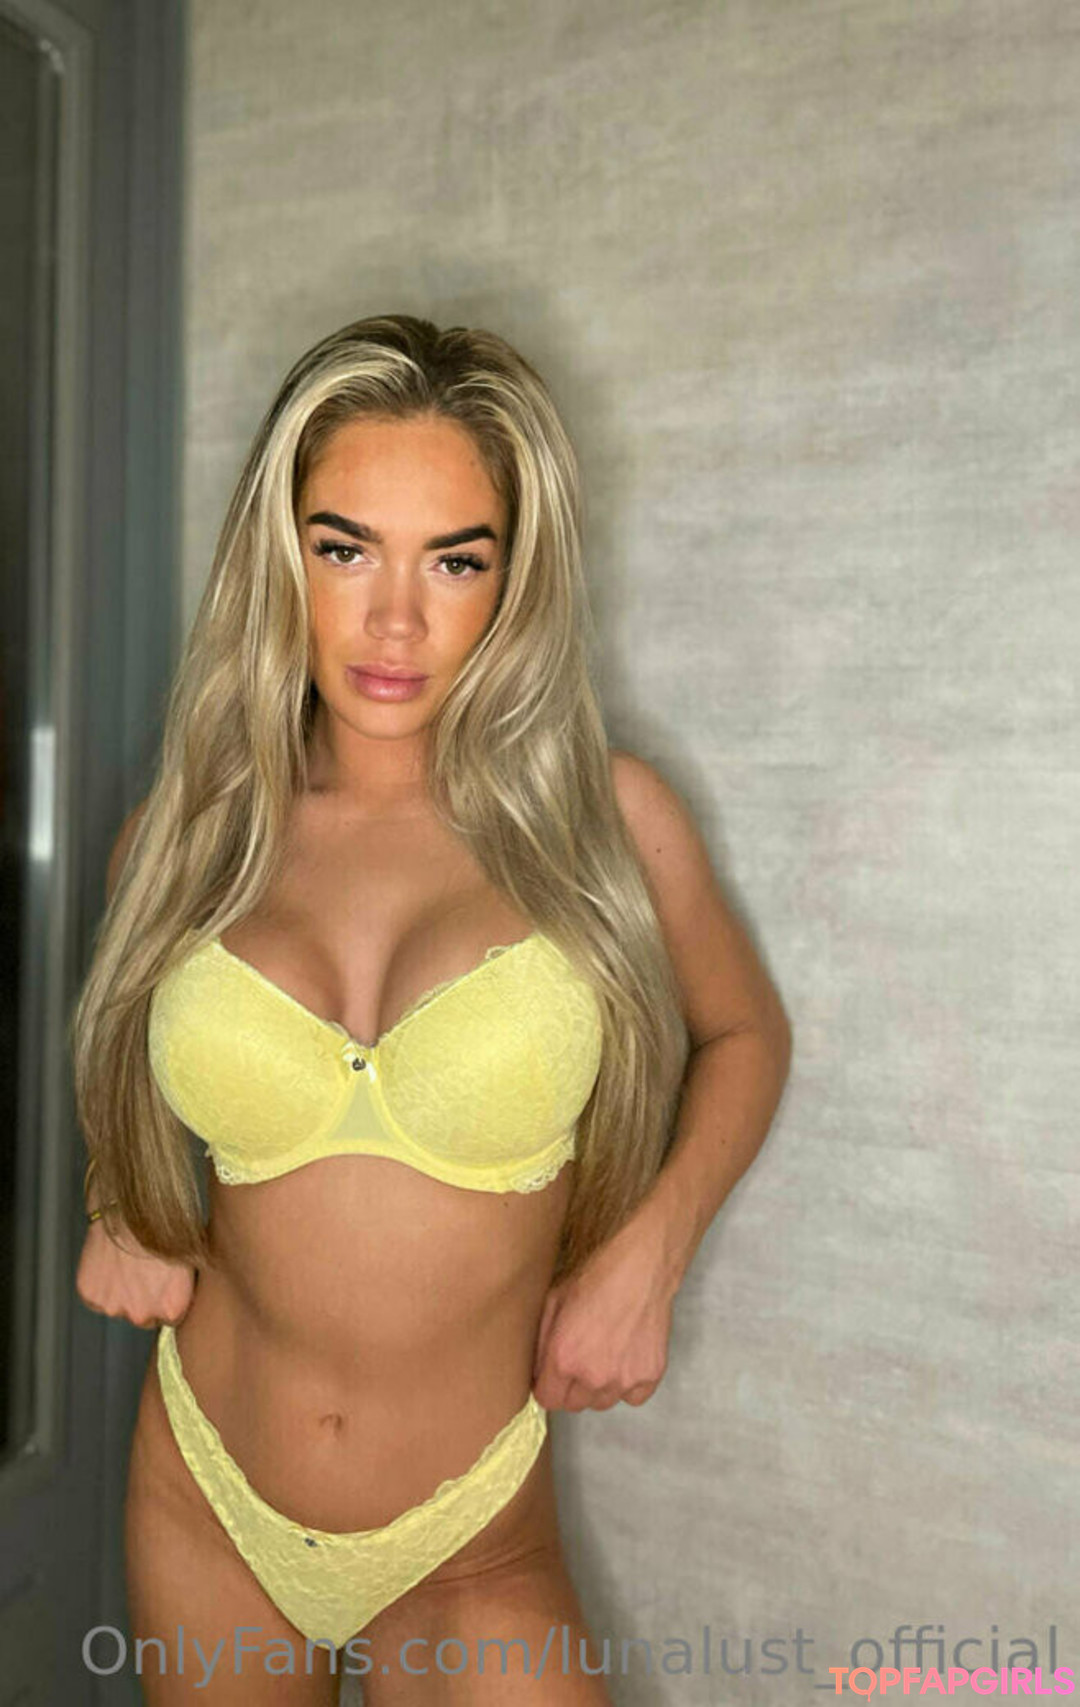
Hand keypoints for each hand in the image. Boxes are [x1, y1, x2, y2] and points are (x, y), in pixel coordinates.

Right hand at [75, 1217, 196, 1329]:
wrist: (129, 1210)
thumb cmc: (164, 1227)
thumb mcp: (191, 1257)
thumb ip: (189, 1286)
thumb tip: (196, 1292)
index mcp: (172, 1309)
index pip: (170, 1319)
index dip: (167, 1299)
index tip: (164, 1283)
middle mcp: (142, 1315)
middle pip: (144, 1317)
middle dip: (144, 1300)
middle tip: (144, 1272)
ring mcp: (114, 1308)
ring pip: (120, 1306)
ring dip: (122, 1292)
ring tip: (127, 1263)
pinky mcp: (91, 1297)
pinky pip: (98, 1298)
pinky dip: (102, 1285)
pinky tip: (110, 1263)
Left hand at [531, 1214, 676, 1412]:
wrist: (639, 1269)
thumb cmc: (595, 1279)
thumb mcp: (553, 1303)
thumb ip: (541, 1344)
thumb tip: (537, 1373)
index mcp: (563, 1359)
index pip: (548, 1400)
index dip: (548, 1387)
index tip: (552, 1376)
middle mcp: (592, 1377)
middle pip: (575, 1404)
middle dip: (572, 1388)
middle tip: (581, 1361)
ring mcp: (623, 1380)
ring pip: (603, 1402)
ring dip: (599, 1388)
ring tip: (605, 1356)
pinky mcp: (649, 1377)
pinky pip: (633, 1397)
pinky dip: (628, 1385)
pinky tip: (627, 1360)